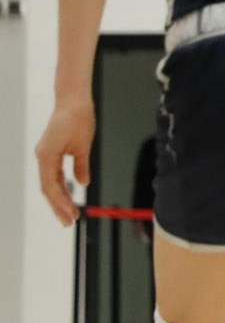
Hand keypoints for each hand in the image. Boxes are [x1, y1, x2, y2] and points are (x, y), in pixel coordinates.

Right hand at [34, 99, 94, 227]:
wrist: (73, 101)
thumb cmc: (78, 118)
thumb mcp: (83, 144)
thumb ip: (81, 165)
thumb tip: (82, 183)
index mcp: (46, 156)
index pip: (51, 186)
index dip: (60, 203)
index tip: (71, 215)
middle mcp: (43, 157)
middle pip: (49, 188)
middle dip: (59, 206)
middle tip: (70, 222)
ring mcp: (45, 155)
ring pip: (50, 183)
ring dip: (60, 198)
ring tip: (71, 213)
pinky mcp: (51, 152)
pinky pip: (54, 174)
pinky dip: (61, 185)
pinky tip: (69, 195)